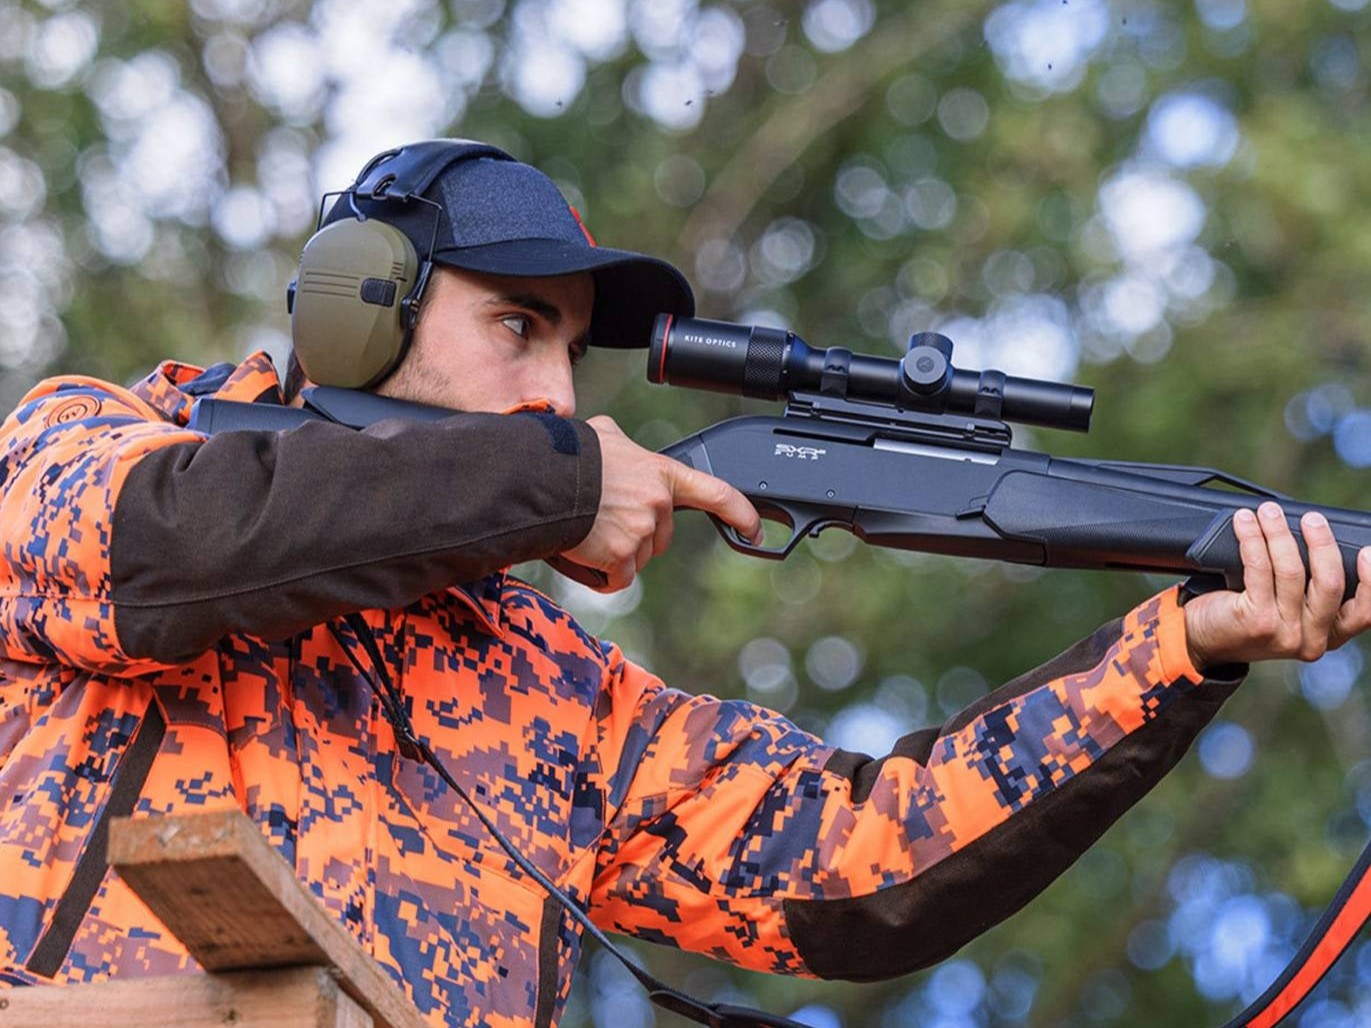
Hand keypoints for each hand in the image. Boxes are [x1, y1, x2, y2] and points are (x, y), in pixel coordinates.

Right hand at [559, 416, 761, 592]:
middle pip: (660, 538)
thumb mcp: (603, 437)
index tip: (755, 530)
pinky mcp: (621, 559)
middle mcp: (659, 504)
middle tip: (602, 520)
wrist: (541, 479)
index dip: (741, 514)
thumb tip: (614, 443)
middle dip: (635, 536)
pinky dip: (598, 573)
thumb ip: (622, 447)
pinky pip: (615, 579)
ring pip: (634, 560)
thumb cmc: (567, 455)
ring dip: (612, 554)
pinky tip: (580, 551)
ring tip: (585, 529)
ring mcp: (642, 532)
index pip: (717, 494)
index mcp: (662, 474)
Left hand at [1184, 502, 1370, 669]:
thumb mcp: (1289, 608)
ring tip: (1268, 512)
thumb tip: (1318, 535)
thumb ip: (1311, 587)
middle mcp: (1311, 639)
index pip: (1366, 612)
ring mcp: (1284, 633)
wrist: (1203, 638)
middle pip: (1330, 583)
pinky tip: (1245, 522)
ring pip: (1292, 571)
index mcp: (1329, 635)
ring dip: (1280, 533)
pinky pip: (1259, 568)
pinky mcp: (1256, 621)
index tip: (1367, 550)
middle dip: (1322, 543)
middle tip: (1312, 519)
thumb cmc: (1248, 614)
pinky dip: (1253, 538)